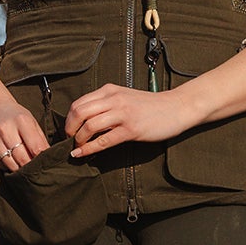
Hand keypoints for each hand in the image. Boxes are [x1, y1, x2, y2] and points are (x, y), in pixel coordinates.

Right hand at [0, 90, 49, 170]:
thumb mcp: (31, 122)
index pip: (36, 148)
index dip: (42, 159)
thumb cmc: (15, 117)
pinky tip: (10, 159)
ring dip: (19, 168)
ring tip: (23, 165)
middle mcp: (5, 128)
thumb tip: (49, 158)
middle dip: (31, 167)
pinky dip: (6, 165)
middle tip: (35, 170)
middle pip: (23, 158)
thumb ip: (41, 140)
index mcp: (21, 120)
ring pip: (10, 164)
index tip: (45, 164)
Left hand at [65, 83, 193, 157]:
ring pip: (89, 126)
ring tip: (78, 147)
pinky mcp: (131, 129)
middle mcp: (113, 99)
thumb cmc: (151, 106)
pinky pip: (104, 140)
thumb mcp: (125, 98)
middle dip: (69, 128)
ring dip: (78, 139)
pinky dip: (89, 148)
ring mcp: (122, 114)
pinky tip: (82, 153)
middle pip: (79, 112)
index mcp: (109, 91)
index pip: (79, 102)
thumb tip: (86, 120)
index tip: (68, 129)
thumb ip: (106, 104)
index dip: (69, 118)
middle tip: (69, 139)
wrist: (177, 107)